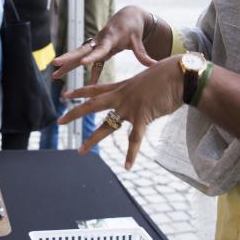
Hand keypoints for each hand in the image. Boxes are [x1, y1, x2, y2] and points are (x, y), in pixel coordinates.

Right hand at [52, 5, 156, 85]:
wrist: (128, 16)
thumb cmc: (134, 29)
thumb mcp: (139, 41)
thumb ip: (143, 54)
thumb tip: (155, 65)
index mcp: (110, 39)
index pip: (100, 49)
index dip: (92, 56)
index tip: (82, 63)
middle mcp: (99, 41)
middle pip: (81, 50)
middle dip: (68, 58)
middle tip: (55, 64)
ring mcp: (94, 44)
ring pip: (78, 54)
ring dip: (66, 64)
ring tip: (53, 74)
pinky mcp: (94, 47)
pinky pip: (84, 59)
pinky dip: (77, 68)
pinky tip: (69, 79)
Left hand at [60, 55, 183, 169]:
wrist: (180, 74)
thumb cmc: (169, 73)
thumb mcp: (148, 76)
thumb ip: (142, 86)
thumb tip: (145, 88)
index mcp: (122, 86)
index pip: (95, 89)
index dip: (80, 92)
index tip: (66, 94)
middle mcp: (121, 96)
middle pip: (91, 105)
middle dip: (74, 114)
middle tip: (59, 121)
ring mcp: (130, 107)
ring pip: (106, 126)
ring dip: (92, 140)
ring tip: (80, 151)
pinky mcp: (142, 117)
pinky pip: (134, 139)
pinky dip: (131, 154)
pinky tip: (127, 166)